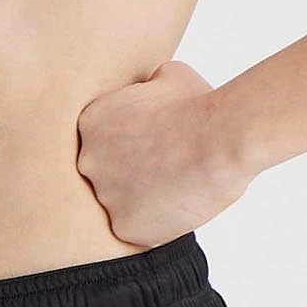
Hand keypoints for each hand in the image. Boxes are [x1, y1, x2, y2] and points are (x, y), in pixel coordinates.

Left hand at [73, 60, 249, 247]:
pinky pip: (137, 230)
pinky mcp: (123, 226)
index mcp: (90, 122)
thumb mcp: (167, 76)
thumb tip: (152, 88)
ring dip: (146, 200)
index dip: (134, 147)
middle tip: (167, 170)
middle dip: (133, 174)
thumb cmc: (199, 104)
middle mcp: (87, 160)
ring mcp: (103, 195)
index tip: (157, 147)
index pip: (103, 143)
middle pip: (107, 175)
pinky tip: (180, 206)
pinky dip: (158, 224)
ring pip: (122, 204)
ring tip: (179, 187)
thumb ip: (147, 89)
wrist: (219, 139)